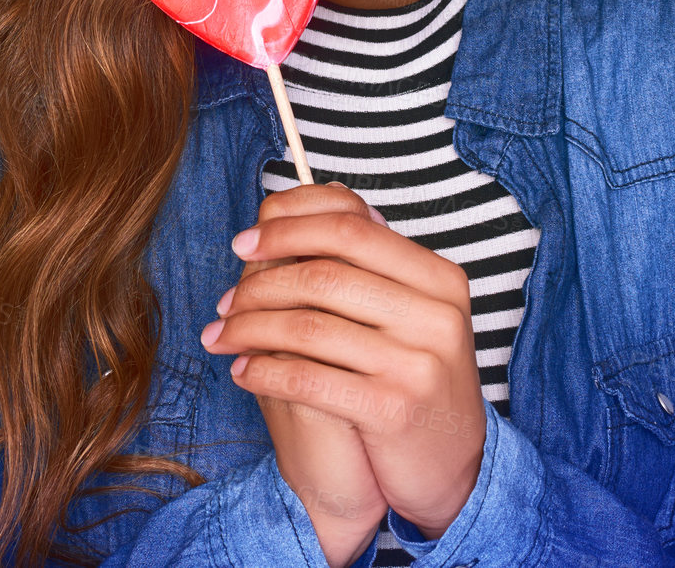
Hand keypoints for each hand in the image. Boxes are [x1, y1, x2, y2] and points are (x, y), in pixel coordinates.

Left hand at [203, 181, 487, 542]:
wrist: (452, 467)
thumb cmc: (416, 379)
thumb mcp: (412, 314)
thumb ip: (370, 265)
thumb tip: (302, 206)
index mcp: (440, 278)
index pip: (351, 227)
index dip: (288, 227)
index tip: (244, 243)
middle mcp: (436, 314)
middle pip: (324, 274)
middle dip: (259, 283)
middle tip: (225, 299)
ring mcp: (418, 363)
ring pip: (309, 326)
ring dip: (250, 328)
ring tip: (221, 335)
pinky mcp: (394, 410)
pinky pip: (309, 378)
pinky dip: (264, 370)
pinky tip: (242, 371)